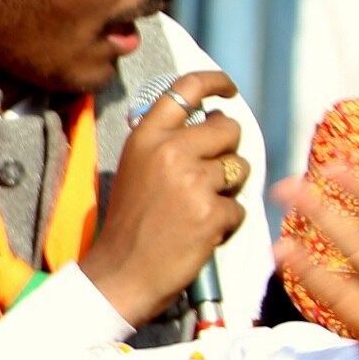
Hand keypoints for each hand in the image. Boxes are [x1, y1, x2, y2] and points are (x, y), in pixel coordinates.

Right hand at [81, 69, 248, 326]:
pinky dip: (226, 223)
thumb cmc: (129, 227)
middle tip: (209, 177)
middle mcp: (169, 152)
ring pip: (239, 167)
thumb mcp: (136, 171)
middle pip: (228, 129)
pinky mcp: (210, 213)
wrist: (119, 276)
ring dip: (229, 189)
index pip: (186, 88)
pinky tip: (201, 234)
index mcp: (146, 138)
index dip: (215, 82)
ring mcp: (192, 182)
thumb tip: (213, 123)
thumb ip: (166, 144)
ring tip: (200, 208)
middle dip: (227, 151)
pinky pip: (239, 207)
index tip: (229, 90)